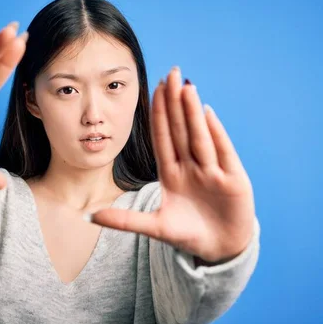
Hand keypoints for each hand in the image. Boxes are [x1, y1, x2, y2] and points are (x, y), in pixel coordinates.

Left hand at [92, 67, 254, 263]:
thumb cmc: (188, 235)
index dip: (158, 114)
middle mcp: (192, 167)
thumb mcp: (154, 227)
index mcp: (172, 174)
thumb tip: (88, 215)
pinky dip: (216, 133)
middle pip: (181, 129)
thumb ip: (124, 221)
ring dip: (192, 112)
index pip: (163, 137)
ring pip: (200, 135)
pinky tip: (207, 112)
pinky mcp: (234, 180)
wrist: (220, 251)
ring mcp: (213, 171)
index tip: (153, 88)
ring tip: (185, 86)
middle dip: (175, 102)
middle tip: (171, 72)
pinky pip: (223, 151)